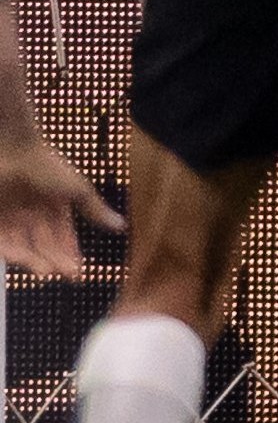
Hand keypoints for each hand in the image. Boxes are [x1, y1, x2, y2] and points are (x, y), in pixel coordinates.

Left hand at [0, 131, 121, 278]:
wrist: (11, 149)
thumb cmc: (45, 165)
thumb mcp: (77, 189)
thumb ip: (95, 209)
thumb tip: (120, 225)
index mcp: (53, 205)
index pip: (62, 235)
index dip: (70, 252)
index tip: (78, 270)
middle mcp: (32, 214)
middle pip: (44, 244)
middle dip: (56, 259)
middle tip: (66, 274)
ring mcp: (11, 217)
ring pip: (25, 246)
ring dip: (36, 260)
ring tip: (47, 271)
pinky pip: (3, 243)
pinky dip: (15, 254)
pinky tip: (28, 262)